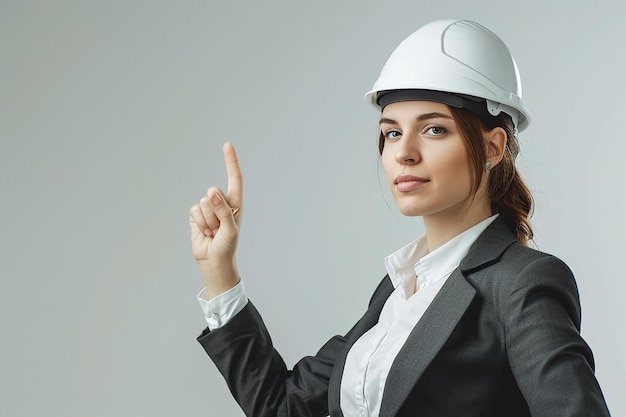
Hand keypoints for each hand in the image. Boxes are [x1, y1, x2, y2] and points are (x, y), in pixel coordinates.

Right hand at [189, 142, 242, 296]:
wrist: (213, 261)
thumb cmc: (227, 246)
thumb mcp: (231, 230)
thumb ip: (224, 211)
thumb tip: (212, 193)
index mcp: (235, 203)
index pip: (235, 178)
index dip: (231, 162)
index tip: (227, 145)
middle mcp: (221, 202)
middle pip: (214, 192)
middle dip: (216, 210)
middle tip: (219, 226)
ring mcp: (208, 208)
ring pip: (203, 203)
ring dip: (208, 220)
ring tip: (213, 231)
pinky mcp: (195, 215)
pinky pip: (194, 211)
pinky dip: (199, 223)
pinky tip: (204, 232)